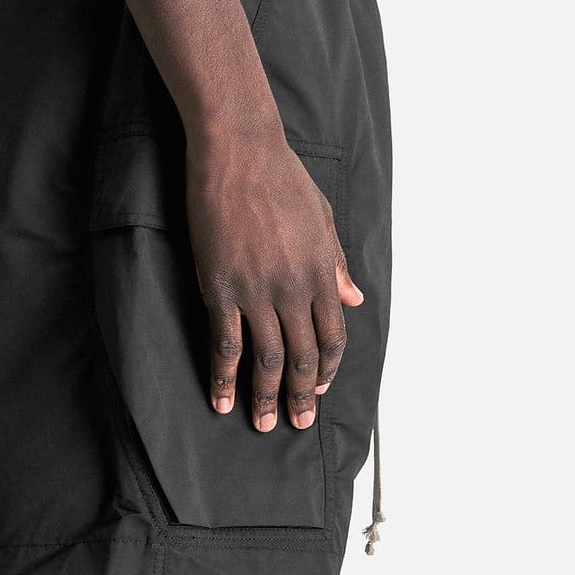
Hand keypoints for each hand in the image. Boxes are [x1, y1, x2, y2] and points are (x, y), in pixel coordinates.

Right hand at [185, 121, 362, 430]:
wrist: (239, 150)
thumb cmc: (282, 178)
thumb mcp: (323, 220)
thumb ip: (337, 265)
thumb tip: (353, 299)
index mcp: (321, 274)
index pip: (332, 336)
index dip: (327, 370)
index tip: (320, 390)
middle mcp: (293, 289)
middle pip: (302, 357)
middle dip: (302, 396)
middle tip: (296, 424)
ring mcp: (256, 292)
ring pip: (266, 359)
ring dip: (266, 397)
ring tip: (263, 424)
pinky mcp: (221, 288)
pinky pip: (225, 343)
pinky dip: (224, 377)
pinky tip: (222, 400)